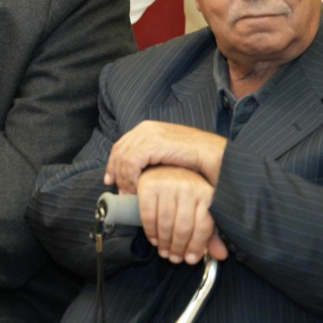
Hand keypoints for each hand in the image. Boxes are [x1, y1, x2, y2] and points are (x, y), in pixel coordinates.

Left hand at [105, 121, 226, 192]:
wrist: (212, 155)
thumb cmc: (194, 157)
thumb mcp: (168, 152)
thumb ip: (153, 155)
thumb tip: (138, 169)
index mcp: (148, 128)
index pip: (121, 145)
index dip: (113, 163)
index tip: (111, 180)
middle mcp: (146, 128)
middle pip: (119, 151)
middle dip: (116, 173)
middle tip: (120, 191)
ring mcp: (149, 135)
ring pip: (123, 159)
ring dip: (124, 178)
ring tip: (130, 194)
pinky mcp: (153, 144)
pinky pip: (132, 163)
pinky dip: (131, 178)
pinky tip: (137, 189)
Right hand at [136, 166, 227, 264]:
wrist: (163, 167)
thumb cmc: (186, 192)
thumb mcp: (202, 208)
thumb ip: (210, 232)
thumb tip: (221, 255)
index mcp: (206, 193)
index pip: (203, 226)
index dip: (197, 246)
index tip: (190, 259)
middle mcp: (188, 187)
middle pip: (183, 227)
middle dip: (178, 248)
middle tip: (174, 258)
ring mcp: (168, 185)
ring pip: (165, 223)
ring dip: (164, 243)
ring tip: (164, 252)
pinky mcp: (149, 186)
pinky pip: (148, 215)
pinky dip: (150, 231)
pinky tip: (153, 240)